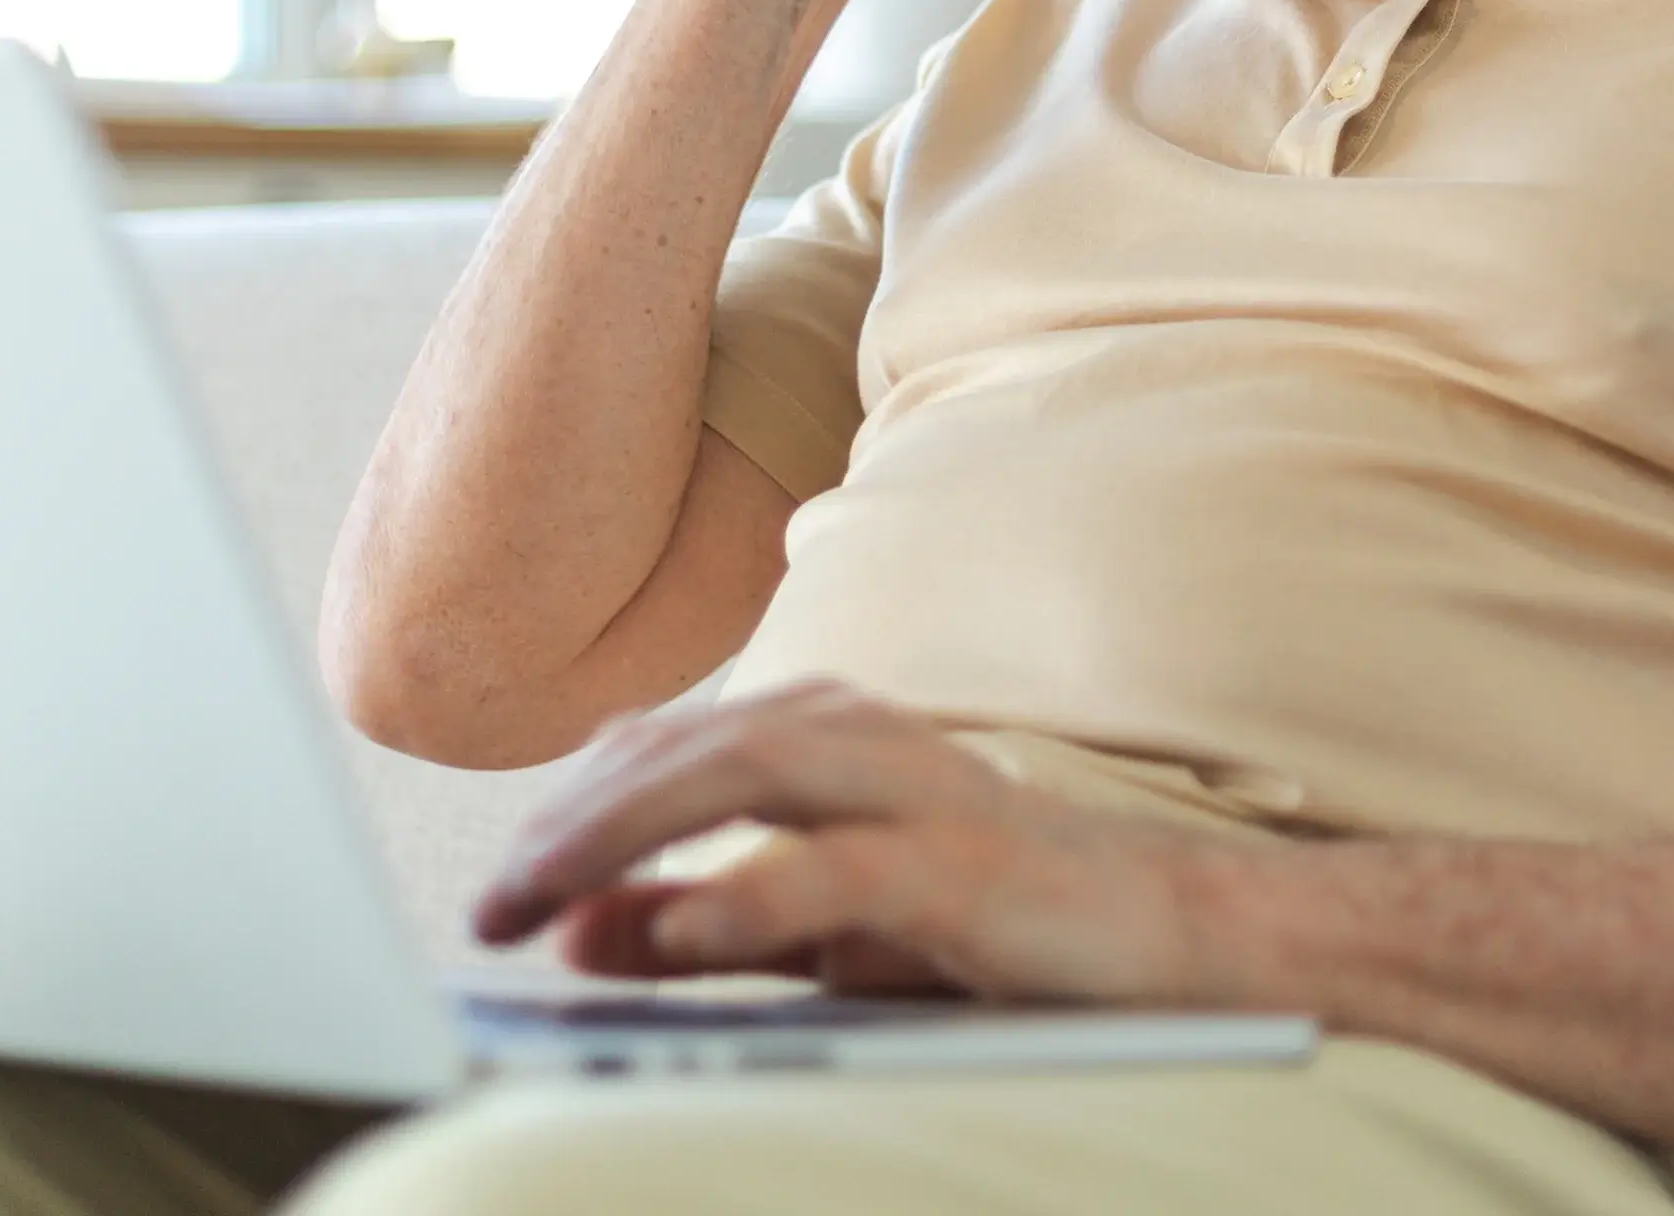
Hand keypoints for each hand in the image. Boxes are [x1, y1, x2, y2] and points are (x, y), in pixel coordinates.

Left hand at [471, 683, 1260, 1004]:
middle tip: (488, 907)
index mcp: (831, 735)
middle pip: (690, 744)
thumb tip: (581, 931)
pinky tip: (681, 928)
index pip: (666, 745)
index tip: (495, 888)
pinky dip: (753, 895)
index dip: (570, 805)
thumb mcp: (831, 933)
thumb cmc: (1007, 926)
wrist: (1186, 938)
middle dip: (576, 820)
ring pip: (749, 772)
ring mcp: (922, 792)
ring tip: (545, 898)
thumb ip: (711, 923)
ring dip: (630, 832)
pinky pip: (844, 867)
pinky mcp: (971, 866)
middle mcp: (867, 738)